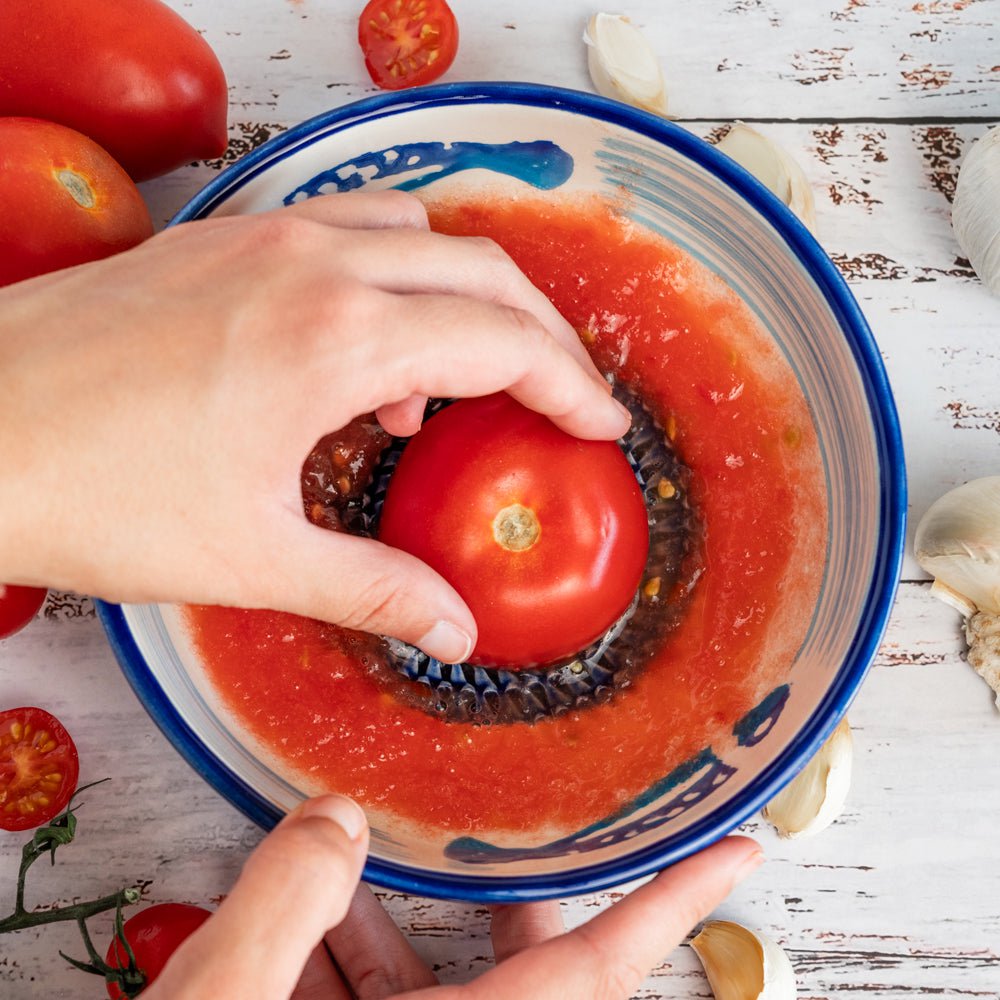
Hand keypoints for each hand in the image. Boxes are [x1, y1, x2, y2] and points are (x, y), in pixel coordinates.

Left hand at [0, 191, 628, 660]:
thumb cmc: (97, 491)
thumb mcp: (255, 559)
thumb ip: (375, 590)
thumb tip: (455, 628)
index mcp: (338, 337)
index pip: (503, 340)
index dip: (570, 385)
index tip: (600, 425)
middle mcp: (313, 262)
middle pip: (481, 268)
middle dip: (539, 331)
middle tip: (557, 396)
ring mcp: (264, 237)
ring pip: (417, 232)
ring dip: (461, 296)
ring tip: (444, 388)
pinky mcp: (221, 239)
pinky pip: (346, 232)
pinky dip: (390, 279)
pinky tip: (354, 359)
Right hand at [145, 795, 763, 999]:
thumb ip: (283, 904)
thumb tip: (333, 819)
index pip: (598, 969)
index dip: (673, 903)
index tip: (737, 851)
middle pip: (520, 967)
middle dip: (498, 894)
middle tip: (489, 831)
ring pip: (436, 994)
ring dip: (387, 930)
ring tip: (342, 869)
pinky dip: (345, 978)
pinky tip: (299, 939)